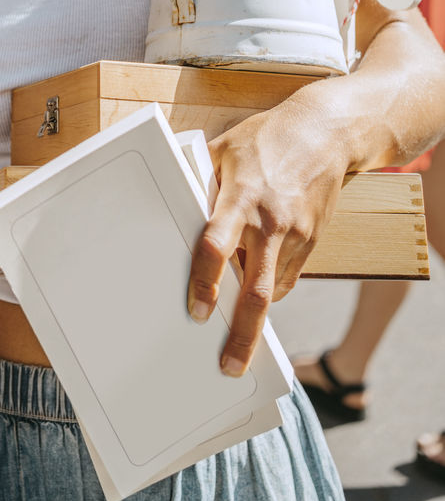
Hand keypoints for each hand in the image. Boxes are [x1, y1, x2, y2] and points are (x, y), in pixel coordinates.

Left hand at [187, 103, 347, 375]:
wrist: (326, 133)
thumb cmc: (265, 138)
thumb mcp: (223, 150)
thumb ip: (199, 182)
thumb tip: (174, 209)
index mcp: (242, 198)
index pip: (218, 247)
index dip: (205, 283)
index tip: (198, 312)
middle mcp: (270, 222)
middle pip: (256, 290)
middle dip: (243, 334)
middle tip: (228, 366)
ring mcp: (296, 235)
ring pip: (272, 290)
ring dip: (253, 313)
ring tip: (236, 337)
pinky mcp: (311, 241)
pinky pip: (287, 278)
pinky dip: (270, 289)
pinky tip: (255, 289)